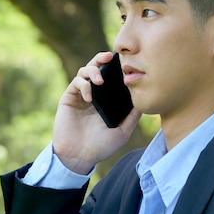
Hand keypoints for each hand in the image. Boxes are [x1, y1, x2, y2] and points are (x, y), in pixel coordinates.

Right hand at [52, 52, 141, 174]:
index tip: (125, 61)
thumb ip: (133, 115)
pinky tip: (89, 96)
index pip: (112, 77)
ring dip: (93, 70)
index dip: (117, 67)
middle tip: (110, 56)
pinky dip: (84, 84)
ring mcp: (81, 95)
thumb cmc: (101, 146)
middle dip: (102, 58)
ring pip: (85, 71)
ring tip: (99, 80)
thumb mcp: (122, 131)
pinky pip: (76, 83)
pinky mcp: (69, 98)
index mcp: (107, 100)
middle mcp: (95, 94)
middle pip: (97, 68)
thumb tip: (145, 98)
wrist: (79, 156)